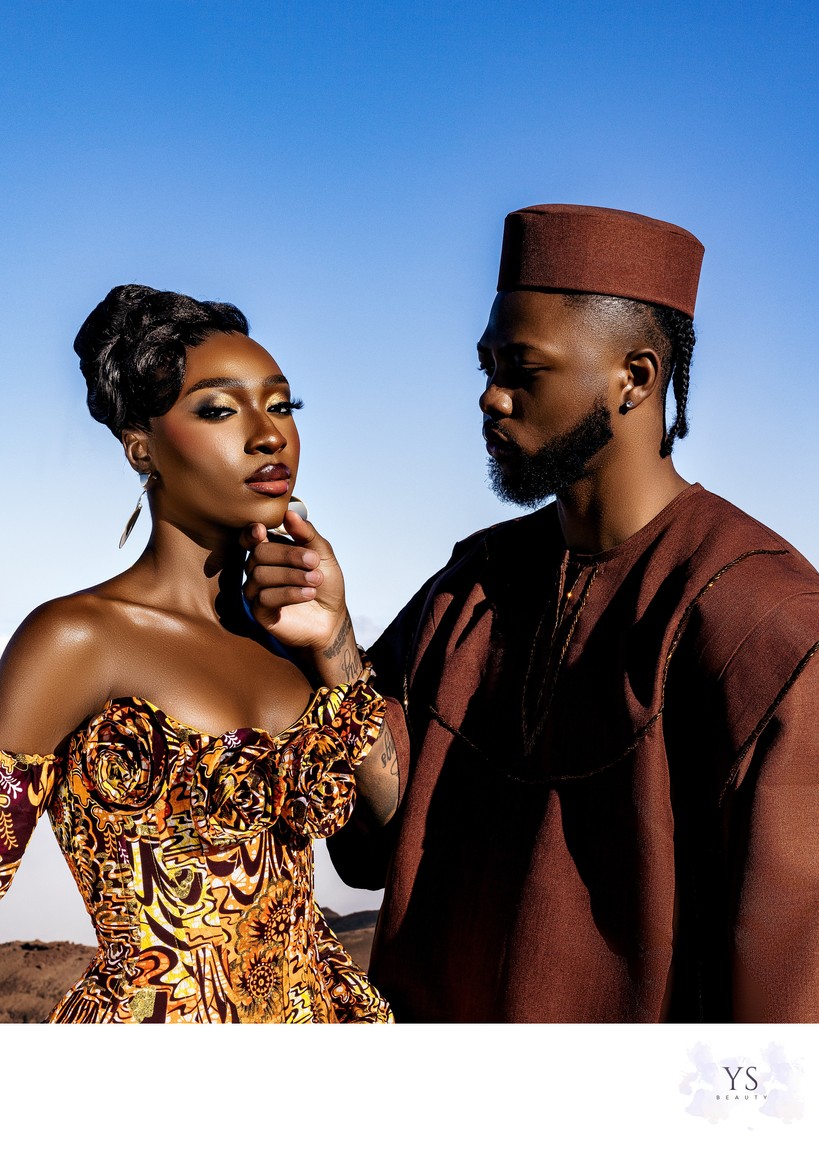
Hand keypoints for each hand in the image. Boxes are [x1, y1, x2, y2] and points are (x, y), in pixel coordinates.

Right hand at [241, 511, 346, 651]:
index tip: (262, 530)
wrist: (332, 618)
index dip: (251, 533)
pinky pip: (265, 597)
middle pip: (259, 553)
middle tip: (313, 562)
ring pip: (261, 575)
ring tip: (316, 580)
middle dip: (289, 555)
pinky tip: (309, 594)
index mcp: (271, 552)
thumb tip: (289, 514)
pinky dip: (290, 593)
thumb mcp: (323, 554)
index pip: (250, 538)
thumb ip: (307, 534)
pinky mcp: (260, 612)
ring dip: (293, 575)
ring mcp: (257, 591)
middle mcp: (258, 569)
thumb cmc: (326, 584)